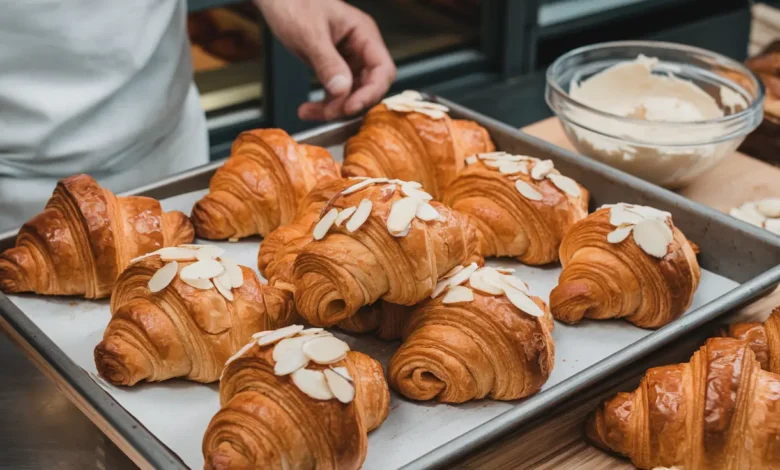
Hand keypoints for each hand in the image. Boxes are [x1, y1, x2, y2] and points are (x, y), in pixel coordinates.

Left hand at [256, 0, 395, 120]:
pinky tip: (307, 110)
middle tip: (328, 113)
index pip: (382, 69)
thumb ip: (327, 61)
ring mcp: (348, 60)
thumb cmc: (294, 3)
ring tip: (308, 113)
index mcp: (364, 34)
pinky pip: (336, 93)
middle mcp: (360, 48)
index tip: (350, 107)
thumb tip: (342, 90)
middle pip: (369, 86)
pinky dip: (323, 104)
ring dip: (333, 108)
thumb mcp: (309, 33)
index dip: (371, 92)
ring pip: (351, 94)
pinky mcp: (334, 69)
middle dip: (349, 104)